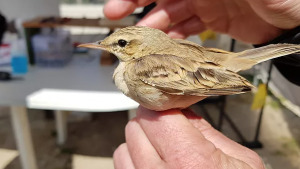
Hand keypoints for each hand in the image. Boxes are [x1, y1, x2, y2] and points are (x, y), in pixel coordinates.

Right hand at [104, 0, 299, 43]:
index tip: (114, 9)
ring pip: (171, 18)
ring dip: (154, 31)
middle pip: (160, 2)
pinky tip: (165, 46)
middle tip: (118, 30)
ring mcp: (207, 7)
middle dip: (138, 15)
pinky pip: (187, 31)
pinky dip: (174, 39)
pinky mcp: (214, 25)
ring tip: (139, 44)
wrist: (297, 16)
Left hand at [113, 106, 264, 168]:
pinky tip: (153, 165)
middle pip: (136, 128)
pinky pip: (122, 167)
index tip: (168, 106)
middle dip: (151, 123)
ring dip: (139, 144)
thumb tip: (183, 109)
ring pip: (123, 148)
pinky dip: (133, 161)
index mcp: (190, 160)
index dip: (162, 106)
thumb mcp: (240, 161)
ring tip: (161, 150)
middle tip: (168, 129)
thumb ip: (208, 131)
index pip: (156, 115)